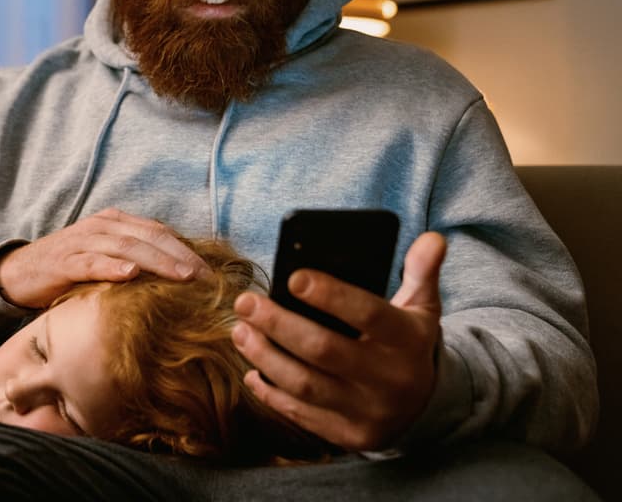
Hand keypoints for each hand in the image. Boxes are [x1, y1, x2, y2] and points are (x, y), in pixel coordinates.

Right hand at [0, 208, 209, 309]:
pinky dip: (112, 266)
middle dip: (180, 256)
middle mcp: (101, 226)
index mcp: (115, 223)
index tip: (211, 272)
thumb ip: (135, 263)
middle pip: (149, 236)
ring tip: (182, 276)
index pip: (159, 231)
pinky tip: (131, 274)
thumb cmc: (69, 271)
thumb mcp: (105, 261)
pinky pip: (91, 262)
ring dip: (157, 261)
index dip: (186, 249)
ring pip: (127, 246)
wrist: (19, 273)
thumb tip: (177, 282)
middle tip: (205, 277)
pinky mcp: (64, 261)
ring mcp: (82, 242)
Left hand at [232, 231, 446, 450]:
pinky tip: (252, 371)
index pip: (368, 314)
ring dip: (265, 357)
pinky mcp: (348, 435)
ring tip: (239, 331)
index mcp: (406, 340)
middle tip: (245, 302)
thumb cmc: (409, 345)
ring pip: (306, 385)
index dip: (330, 295)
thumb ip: (421, 272)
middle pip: (324, 349)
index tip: (292, 277)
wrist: (426, 409)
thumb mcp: (422, 309)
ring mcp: (367, 411)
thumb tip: (432, 237)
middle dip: (278, 324)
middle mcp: (388, 378)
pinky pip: (302, 415)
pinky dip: (272, 394)